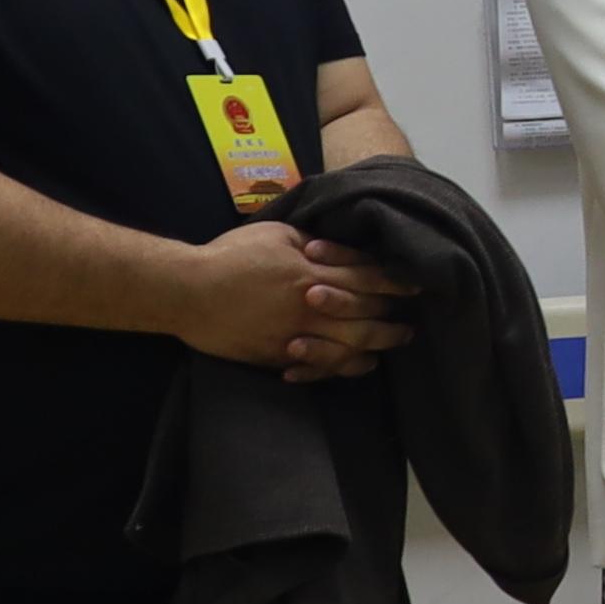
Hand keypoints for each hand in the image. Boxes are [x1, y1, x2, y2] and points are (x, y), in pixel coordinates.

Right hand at [175, 221, 407, 380]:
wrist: (188, 291)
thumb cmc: (231, 255)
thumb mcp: (277, 234)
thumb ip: (314, 242)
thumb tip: (340, 250)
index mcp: (314, 272)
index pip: (369, 279)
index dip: (397, 283)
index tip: (416, 286)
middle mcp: (311, 306)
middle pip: (366, 317)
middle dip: (393, 320)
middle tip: (410, 325)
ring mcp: (295, 335)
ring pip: (348, 348)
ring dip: (374, 349)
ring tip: (388, 347)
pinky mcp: (277, 355)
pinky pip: (318, 367)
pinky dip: (338, 369)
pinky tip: (352, 366)